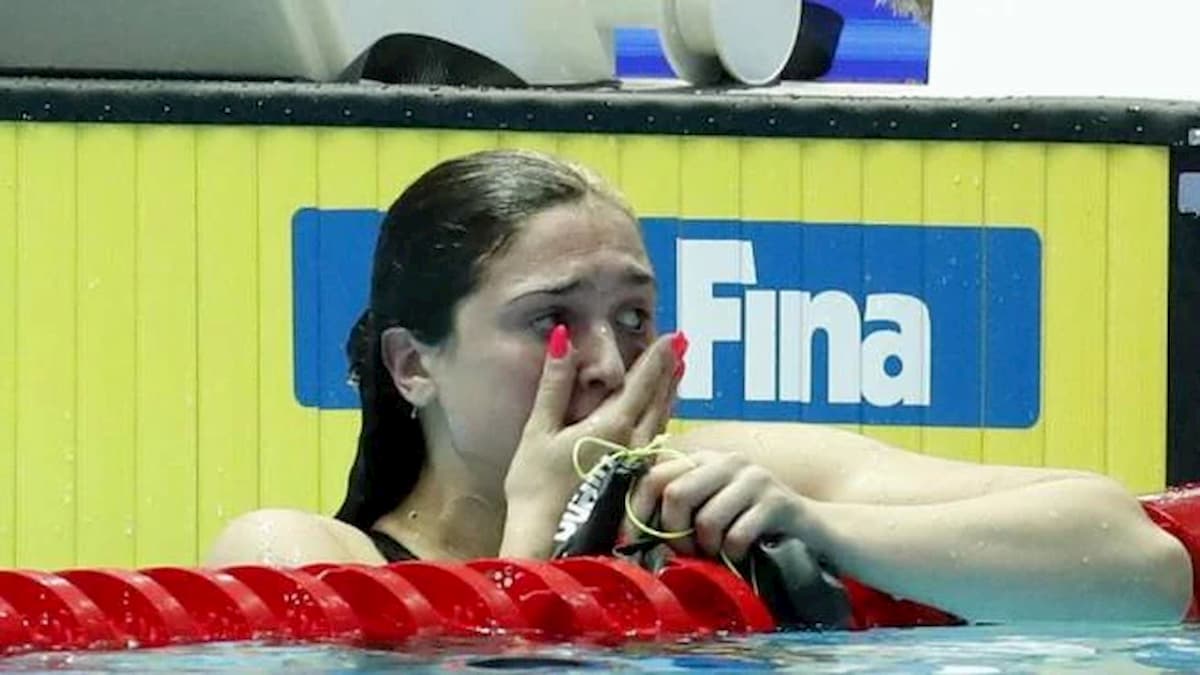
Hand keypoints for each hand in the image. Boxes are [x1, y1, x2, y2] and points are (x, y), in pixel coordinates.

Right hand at [500, 326, 683, 552]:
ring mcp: (638, 466)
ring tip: (678, 373)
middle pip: (658, 400)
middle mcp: (635, 444)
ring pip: (660, 422)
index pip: (642, 383)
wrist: (548, 543)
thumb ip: (554, 384)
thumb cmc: (537, 488)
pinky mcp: (634, 484)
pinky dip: (660, 420)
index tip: (671, 336)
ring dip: (669, 394)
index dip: (656, 358)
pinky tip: (660, 418)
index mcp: (614, 427)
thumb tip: (563, 338)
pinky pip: (655, 442)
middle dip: (669, 371)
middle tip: (683, 346)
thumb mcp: (539, 431)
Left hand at [627, 450, 818, 561]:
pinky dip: (732, 556)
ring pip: (706, 520)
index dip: (638, 510)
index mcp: (705, 459)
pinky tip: (741, 556)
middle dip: (673, 533)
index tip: (633, 540)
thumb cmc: (753, 526)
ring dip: (707, 549)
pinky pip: (736, 536)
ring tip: (717, 554)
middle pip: (676, 494)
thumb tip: (632, 530)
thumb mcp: (713, 508)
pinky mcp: (777, 502)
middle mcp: (728, 461)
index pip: (654, 474)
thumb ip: (680, 508)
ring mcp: (754, 479)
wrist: (815, 531)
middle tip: (686, 553)